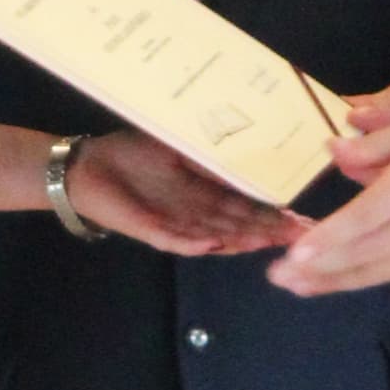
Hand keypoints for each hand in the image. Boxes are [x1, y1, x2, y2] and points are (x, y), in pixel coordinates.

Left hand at [67, 131, 301, 255]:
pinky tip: (215, 243)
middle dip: (269, 232)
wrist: (88, 167)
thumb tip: (249, 152)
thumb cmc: (131, 154)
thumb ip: (209, 155)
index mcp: (205, 194)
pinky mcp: (151, 231)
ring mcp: (176, 225)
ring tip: (268, 242)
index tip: (302, 218)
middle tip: (301, 237)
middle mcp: (196, 214)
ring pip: (215, 237)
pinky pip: (175, 240)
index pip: (247, 206)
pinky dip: (193, 243)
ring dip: (241, 241)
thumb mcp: (178, 145)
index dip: (273, 213)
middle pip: (239, 226)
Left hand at [270, 109, 389, 293]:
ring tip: (299, 287)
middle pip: (361, 256)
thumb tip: (332, 153)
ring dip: (335, 282)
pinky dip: (367, 278)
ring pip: (376, 272)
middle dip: (316, 270)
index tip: (294, 254)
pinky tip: (341, 280)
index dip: (326, 241)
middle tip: (277, 278)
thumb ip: (372, 145)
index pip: (361, 220)